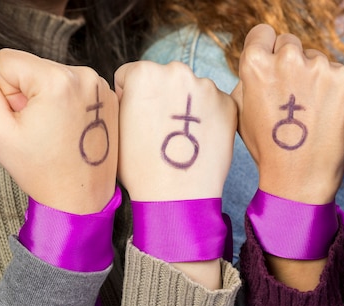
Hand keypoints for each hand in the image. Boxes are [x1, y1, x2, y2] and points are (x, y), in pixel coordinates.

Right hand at [0, 49, 118, 213]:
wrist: (81, 197)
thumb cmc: (41, 170)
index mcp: (56, 80)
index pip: (7, 61)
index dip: (6, 92)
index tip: (24, 118)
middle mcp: (84, 76)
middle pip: (33, 68)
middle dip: (29, 95)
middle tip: (42, 130)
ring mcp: (101, 86)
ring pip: (53, 77)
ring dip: (49, 100)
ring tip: (57, 132)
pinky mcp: (110, 98)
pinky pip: (74, 88)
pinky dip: (68, 105)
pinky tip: (72, 131)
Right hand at [115, 61, 236, 200]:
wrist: (176, 195)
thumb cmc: (140, 167)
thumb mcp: (116, 127)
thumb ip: (123, 100)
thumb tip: (131, 93)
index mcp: (144, 72)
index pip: (130, 75)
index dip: (129, 99)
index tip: (137, 120)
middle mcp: (177, 71)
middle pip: (164, 78)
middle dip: (161, 98)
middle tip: (160, 130)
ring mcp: (207, 87)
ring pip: (191, 91)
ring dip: (186, 107)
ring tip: (180, 140)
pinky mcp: (228, 105)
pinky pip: (213, 105)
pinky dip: (207, 118)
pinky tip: (198, 141)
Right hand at [232, 24, 343, 203]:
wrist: (300, 178)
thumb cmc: (267, 147)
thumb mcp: (241, 110)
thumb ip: (248, 77)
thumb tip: (262, 59)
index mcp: (257, 64)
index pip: (263, 33)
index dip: (265, 51)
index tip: (271, 68)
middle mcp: (288, 59)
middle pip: (290, 43)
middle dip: (290, 63)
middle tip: (291, 97)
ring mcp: (319, 68)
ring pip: (314, 58)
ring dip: (312, 76)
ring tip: (308, 112)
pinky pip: (335, 72)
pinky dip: (332, 88)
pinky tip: (324, 114)